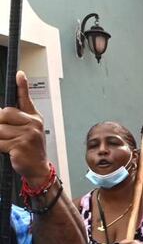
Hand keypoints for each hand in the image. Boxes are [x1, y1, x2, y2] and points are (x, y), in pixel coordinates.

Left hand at [0, 71, 48, 185]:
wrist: (38, 169)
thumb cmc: (30, 150)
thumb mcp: (28, 131)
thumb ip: (17, 118)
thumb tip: (2, 111)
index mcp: (34, 118)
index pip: (25, 98)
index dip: (22, 86)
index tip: (20, 74)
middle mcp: (33, 124)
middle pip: (4, 115)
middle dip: (0, 125)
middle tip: (6, 135)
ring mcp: (28, 135)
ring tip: (9, 145)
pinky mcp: (20, 146)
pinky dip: (0, 147)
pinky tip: (9, 151)